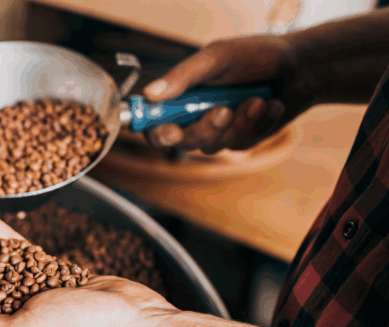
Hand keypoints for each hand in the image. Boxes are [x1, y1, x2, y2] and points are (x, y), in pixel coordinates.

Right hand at [143, 34, 316, 153]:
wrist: (302, 67)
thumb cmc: (257, 55)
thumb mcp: (218, 57)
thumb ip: (184, 75)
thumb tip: (150, 93)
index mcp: (181, 94)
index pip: (154, 121)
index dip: (156, 131)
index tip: (170, 130)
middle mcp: (194, 115)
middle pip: (182, 142)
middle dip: (204, 129)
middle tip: (222, 111)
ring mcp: (218, 130)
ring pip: (213, 145)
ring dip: (239, 123)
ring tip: (258, 99)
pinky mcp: (241, 139)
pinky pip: (241, 144)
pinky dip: (258, 124)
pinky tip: (270, 105)